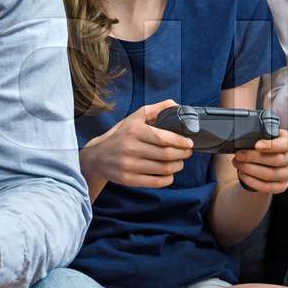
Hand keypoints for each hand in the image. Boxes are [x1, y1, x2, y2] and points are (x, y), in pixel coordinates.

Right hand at [79, 98, 194, 189]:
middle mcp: (130, 147)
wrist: (97, 157)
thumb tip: (177, 106)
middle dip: (182, 154)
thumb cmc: (121, 135)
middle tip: (187, 152)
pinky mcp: (128, 179)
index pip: (164, 138)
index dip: (181, 142)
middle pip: (166, 154)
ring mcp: (128, 165)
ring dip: (177, 166)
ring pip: (163, 169)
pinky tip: (170, 174)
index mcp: (134, 130)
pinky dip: (168, 179)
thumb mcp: (135, 118)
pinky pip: (155, 182)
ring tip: (180, 162)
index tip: (189, 143)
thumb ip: (157, 109)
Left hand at [232, 129, 287, 193]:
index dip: (272, 145)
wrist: (256, 163)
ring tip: (238, 164)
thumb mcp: (257, 137)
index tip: (256, 145)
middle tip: (239, 155)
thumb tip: (243, 139)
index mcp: (287, 141)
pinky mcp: (281, 186)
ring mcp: (287, 173)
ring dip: (250, 169)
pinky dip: (252, 181)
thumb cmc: (256, 147)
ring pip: (271, 174)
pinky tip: (242, 174)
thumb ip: (255, 136)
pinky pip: (268, 186)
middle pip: (276, 159)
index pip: (286, 144)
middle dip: (254, 157)